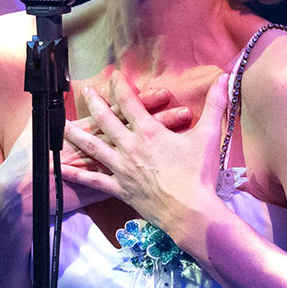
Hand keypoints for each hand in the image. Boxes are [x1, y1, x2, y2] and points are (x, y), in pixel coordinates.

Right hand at [0, 86, 192, 216]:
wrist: (25, 194)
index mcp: (88, 132)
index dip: (143, 103)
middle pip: (138, 132)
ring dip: (163, 145)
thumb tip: (51, 93)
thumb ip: (47, 113)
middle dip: (162, 120)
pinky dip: (154, 176)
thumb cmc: (25, 162)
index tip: (161, 93)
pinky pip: (137, 180)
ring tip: (184, 142)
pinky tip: (170, 176)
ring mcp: (108, 171)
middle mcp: (102, 149)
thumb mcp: (33, 131)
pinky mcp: (108, 190)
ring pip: (143, 154)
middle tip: (183, 108)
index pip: (122, 112)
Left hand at [61, 71, 231, 248]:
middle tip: (85, 91)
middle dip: (94, 102)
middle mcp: (130, 147)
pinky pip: (92, 180)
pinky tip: (60, 169)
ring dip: (76, 134)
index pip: (130, 101)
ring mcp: (121, 168)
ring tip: (61, 125)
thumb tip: (226, 78)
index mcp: (149, 132)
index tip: (114, 75)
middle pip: (105, 120)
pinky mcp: (119, 189)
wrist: (190, 212)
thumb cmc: (199, 175)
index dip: (121, 86)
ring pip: (92, 147)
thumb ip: (216, 105)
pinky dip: (75, 175)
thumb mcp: (209, 135)